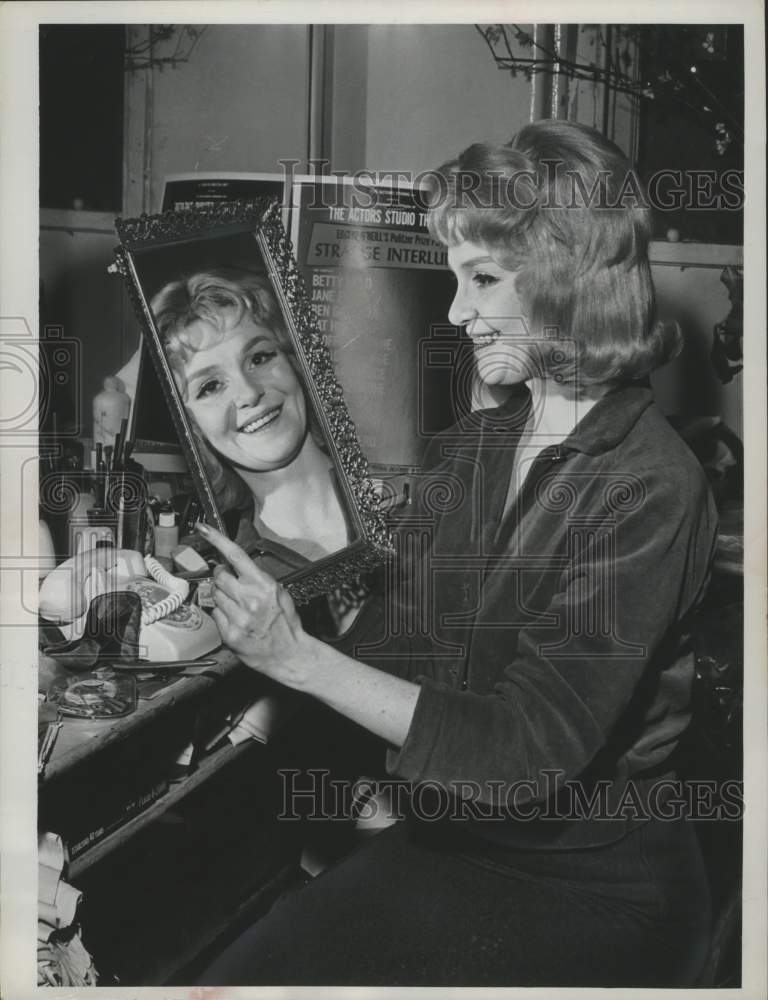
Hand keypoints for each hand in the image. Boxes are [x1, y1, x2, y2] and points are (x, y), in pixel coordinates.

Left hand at [196, 522, 311, 687]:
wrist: (290, 654)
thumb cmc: (285, 624)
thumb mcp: (279, 593)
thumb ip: (258, 578)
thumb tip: (234, 565)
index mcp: (264, 585)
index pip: (236, 556)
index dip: (217, 539)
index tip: (203, 528)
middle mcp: (250, 599)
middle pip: (220, 576)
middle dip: (223, 578)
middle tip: (234, 587)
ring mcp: (239, 617)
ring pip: (215, 596)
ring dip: (223, 598)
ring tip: (239, 608)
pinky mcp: (230, 633)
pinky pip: (215, 615)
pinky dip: (222, 615)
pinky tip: (237, 621)